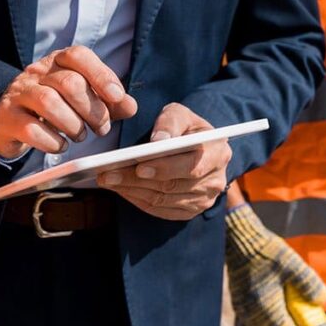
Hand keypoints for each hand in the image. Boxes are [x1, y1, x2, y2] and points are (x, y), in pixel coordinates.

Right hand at [0, 46, 137, 158]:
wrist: (11, 118)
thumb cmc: (56, 106)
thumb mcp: (84, 99)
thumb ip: (110, 102)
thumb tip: (131, 106)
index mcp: (58, 60)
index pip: (79, 56)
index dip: (101, 74)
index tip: (117, 96)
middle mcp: (37, 72)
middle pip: (68, 82)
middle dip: (92, 109)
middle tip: (102, 128)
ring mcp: (19, 93)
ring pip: (48, 102)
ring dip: (73, 124)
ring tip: (80, 136)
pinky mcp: (7, 117)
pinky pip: (30, 128)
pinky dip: (52, 141)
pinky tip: (61, 145)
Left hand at [97, 103, 231, 219]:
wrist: (196, 146)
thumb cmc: (185, 127)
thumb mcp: (180, 114)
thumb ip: (170, 122)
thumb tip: (159, 141)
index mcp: (218, 152)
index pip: (192, 166)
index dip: (165, 168)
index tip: (138, 166)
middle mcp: (215, 180)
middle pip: (172, 185)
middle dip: (136, 180)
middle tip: (108, 174)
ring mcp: (204, 199)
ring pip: (163, 200)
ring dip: (132, 190)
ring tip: (107, 179)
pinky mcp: (190, 211)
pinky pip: (161, 210)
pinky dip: (138, 200)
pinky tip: (120, 189)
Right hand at [226, 205, 325, 325]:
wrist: (239, 238)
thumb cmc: (266, 250)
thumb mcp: (293, 264)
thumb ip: (309, 284)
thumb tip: (322, 300)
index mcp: (267, 308)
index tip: (309, 324)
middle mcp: (252, 313)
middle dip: (288, 325)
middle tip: (298, 316)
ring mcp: (243, 308)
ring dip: (275, 323)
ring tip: (286, 310)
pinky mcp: (238, 301)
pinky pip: (252, 319)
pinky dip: (264, 317)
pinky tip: (271, 305)